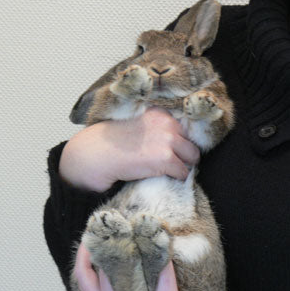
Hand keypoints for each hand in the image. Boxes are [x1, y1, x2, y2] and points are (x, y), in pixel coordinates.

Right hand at [59, 107, 199, 191]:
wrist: (97, 154)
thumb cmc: (112, 142)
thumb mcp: (138, 124)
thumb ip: (157, 127)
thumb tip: (176, 141)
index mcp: (160, 113)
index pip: (185, 128)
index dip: (180, 142)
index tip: (173, 150)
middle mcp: (167, 124)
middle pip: (191, 143)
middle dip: (184, 154)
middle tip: (171, 163)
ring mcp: (168, 141)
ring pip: (192, 157)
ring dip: (183, 166)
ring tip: (168, 171)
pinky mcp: (165, 159)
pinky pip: (183, 173)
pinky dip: (177, 178)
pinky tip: (165, 178)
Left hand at [74, 243, 189, 290]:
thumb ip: (162, 265)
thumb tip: (158, 244)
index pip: (100, 268)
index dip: (101, 249)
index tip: (102, 235)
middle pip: (83, 280)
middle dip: (83, 258)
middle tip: (88, 242)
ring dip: (87, 275)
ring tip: (94, 258)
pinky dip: (95, 290)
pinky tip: (105, 282)